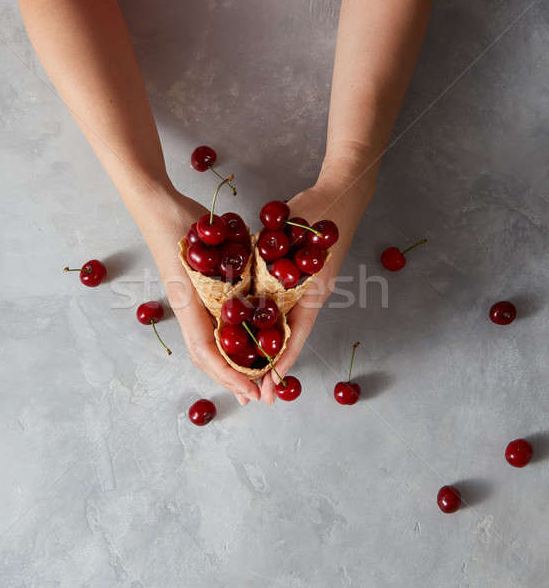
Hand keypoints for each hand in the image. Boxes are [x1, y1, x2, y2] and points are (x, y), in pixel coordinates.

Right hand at [137, 185, 259, 404]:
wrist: (157, 206)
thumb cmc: (180, 222)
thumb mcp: (207, 247)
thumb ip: (225, 274)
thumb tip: (250, 302)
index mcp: (187, 302)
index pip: (205, 350)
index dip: (227, 373)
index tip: (249, 387)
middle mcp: (186, 308)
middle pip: (204, 356)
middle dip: (228, 378)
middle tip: (252, 394)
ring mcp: (187, 303)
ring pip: (205, 345)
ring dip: (226, 365)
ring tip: (247, 378)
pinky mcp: (192, 295)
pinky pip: (207, 329)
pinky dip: (223, 346)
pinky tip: (238, 346)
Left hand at [260, 159, 376, 403]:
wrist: (340, 194)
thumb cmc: (320, 212)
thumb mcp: (293, 236)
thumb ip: (273, 262)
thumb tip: (247, 289)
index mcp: (313, 292)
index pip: (296, 334)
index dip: (282, 361)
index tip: (270, 385)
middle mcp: (311, 296)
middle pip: (290, 338)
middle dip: (274, 365)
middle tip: (260, 393)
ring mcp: (306, 290)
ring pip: (286, 327)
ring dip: (272, 350)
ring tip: (254, 374)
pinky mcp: (300, 281)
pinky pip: (284, 309)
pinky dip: (271, 327)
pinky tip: (255, 336)